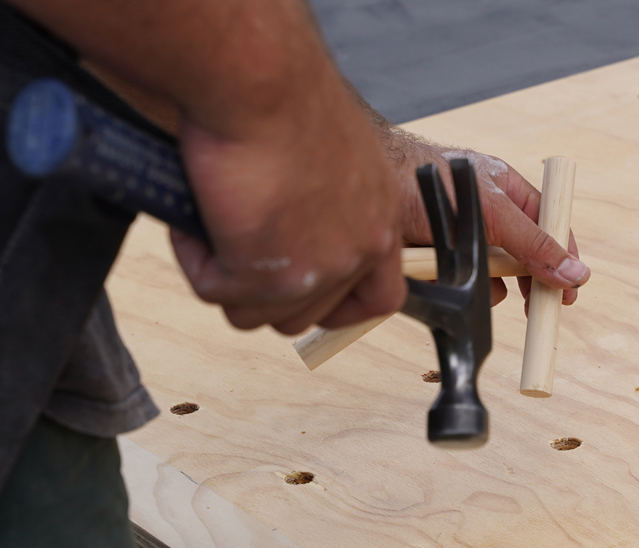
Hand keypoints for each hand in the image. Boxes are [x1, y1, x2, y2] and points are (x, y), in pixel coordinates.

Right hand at [170, 70, 407, 334]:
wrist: (260, 78)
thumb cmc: (283, 94)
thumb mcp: (328, 152)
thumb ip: (322, 200)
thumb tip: (282, 226)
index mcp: (381, 217)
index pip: (381, 297)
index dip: (339, 308)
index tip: (304, 295)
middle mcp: (360, 249)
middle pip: (305, 315)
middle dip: (260, 291)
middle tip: (229, 245)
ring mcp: (319, 268)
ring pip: (254, 313)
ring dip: (222, 276)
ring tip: (208, 221)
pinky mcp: (271, 275)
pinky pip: (215, 290)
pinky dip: (195, 258)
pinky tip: (193, 215)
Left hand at [379, 134, 589, 312]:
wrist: (365, 190)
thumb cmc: (425, 182)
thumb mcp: (491, 212)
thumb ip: (533, 243)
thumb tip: (573, 271)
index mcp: (506, 190)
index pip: (550, 223)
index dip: (563, 255)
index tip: (571, 287)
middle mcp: (489, 212)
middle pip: (526, 253)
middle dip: (531, 279)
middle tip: (538, 305)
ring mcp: (465, 236)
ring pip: (495, 273)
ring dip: (494, 285)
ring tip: (487, 288)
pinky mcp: (441, 257)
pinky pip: (465, 282)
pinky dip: (463, 289)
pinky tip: (455, 286)